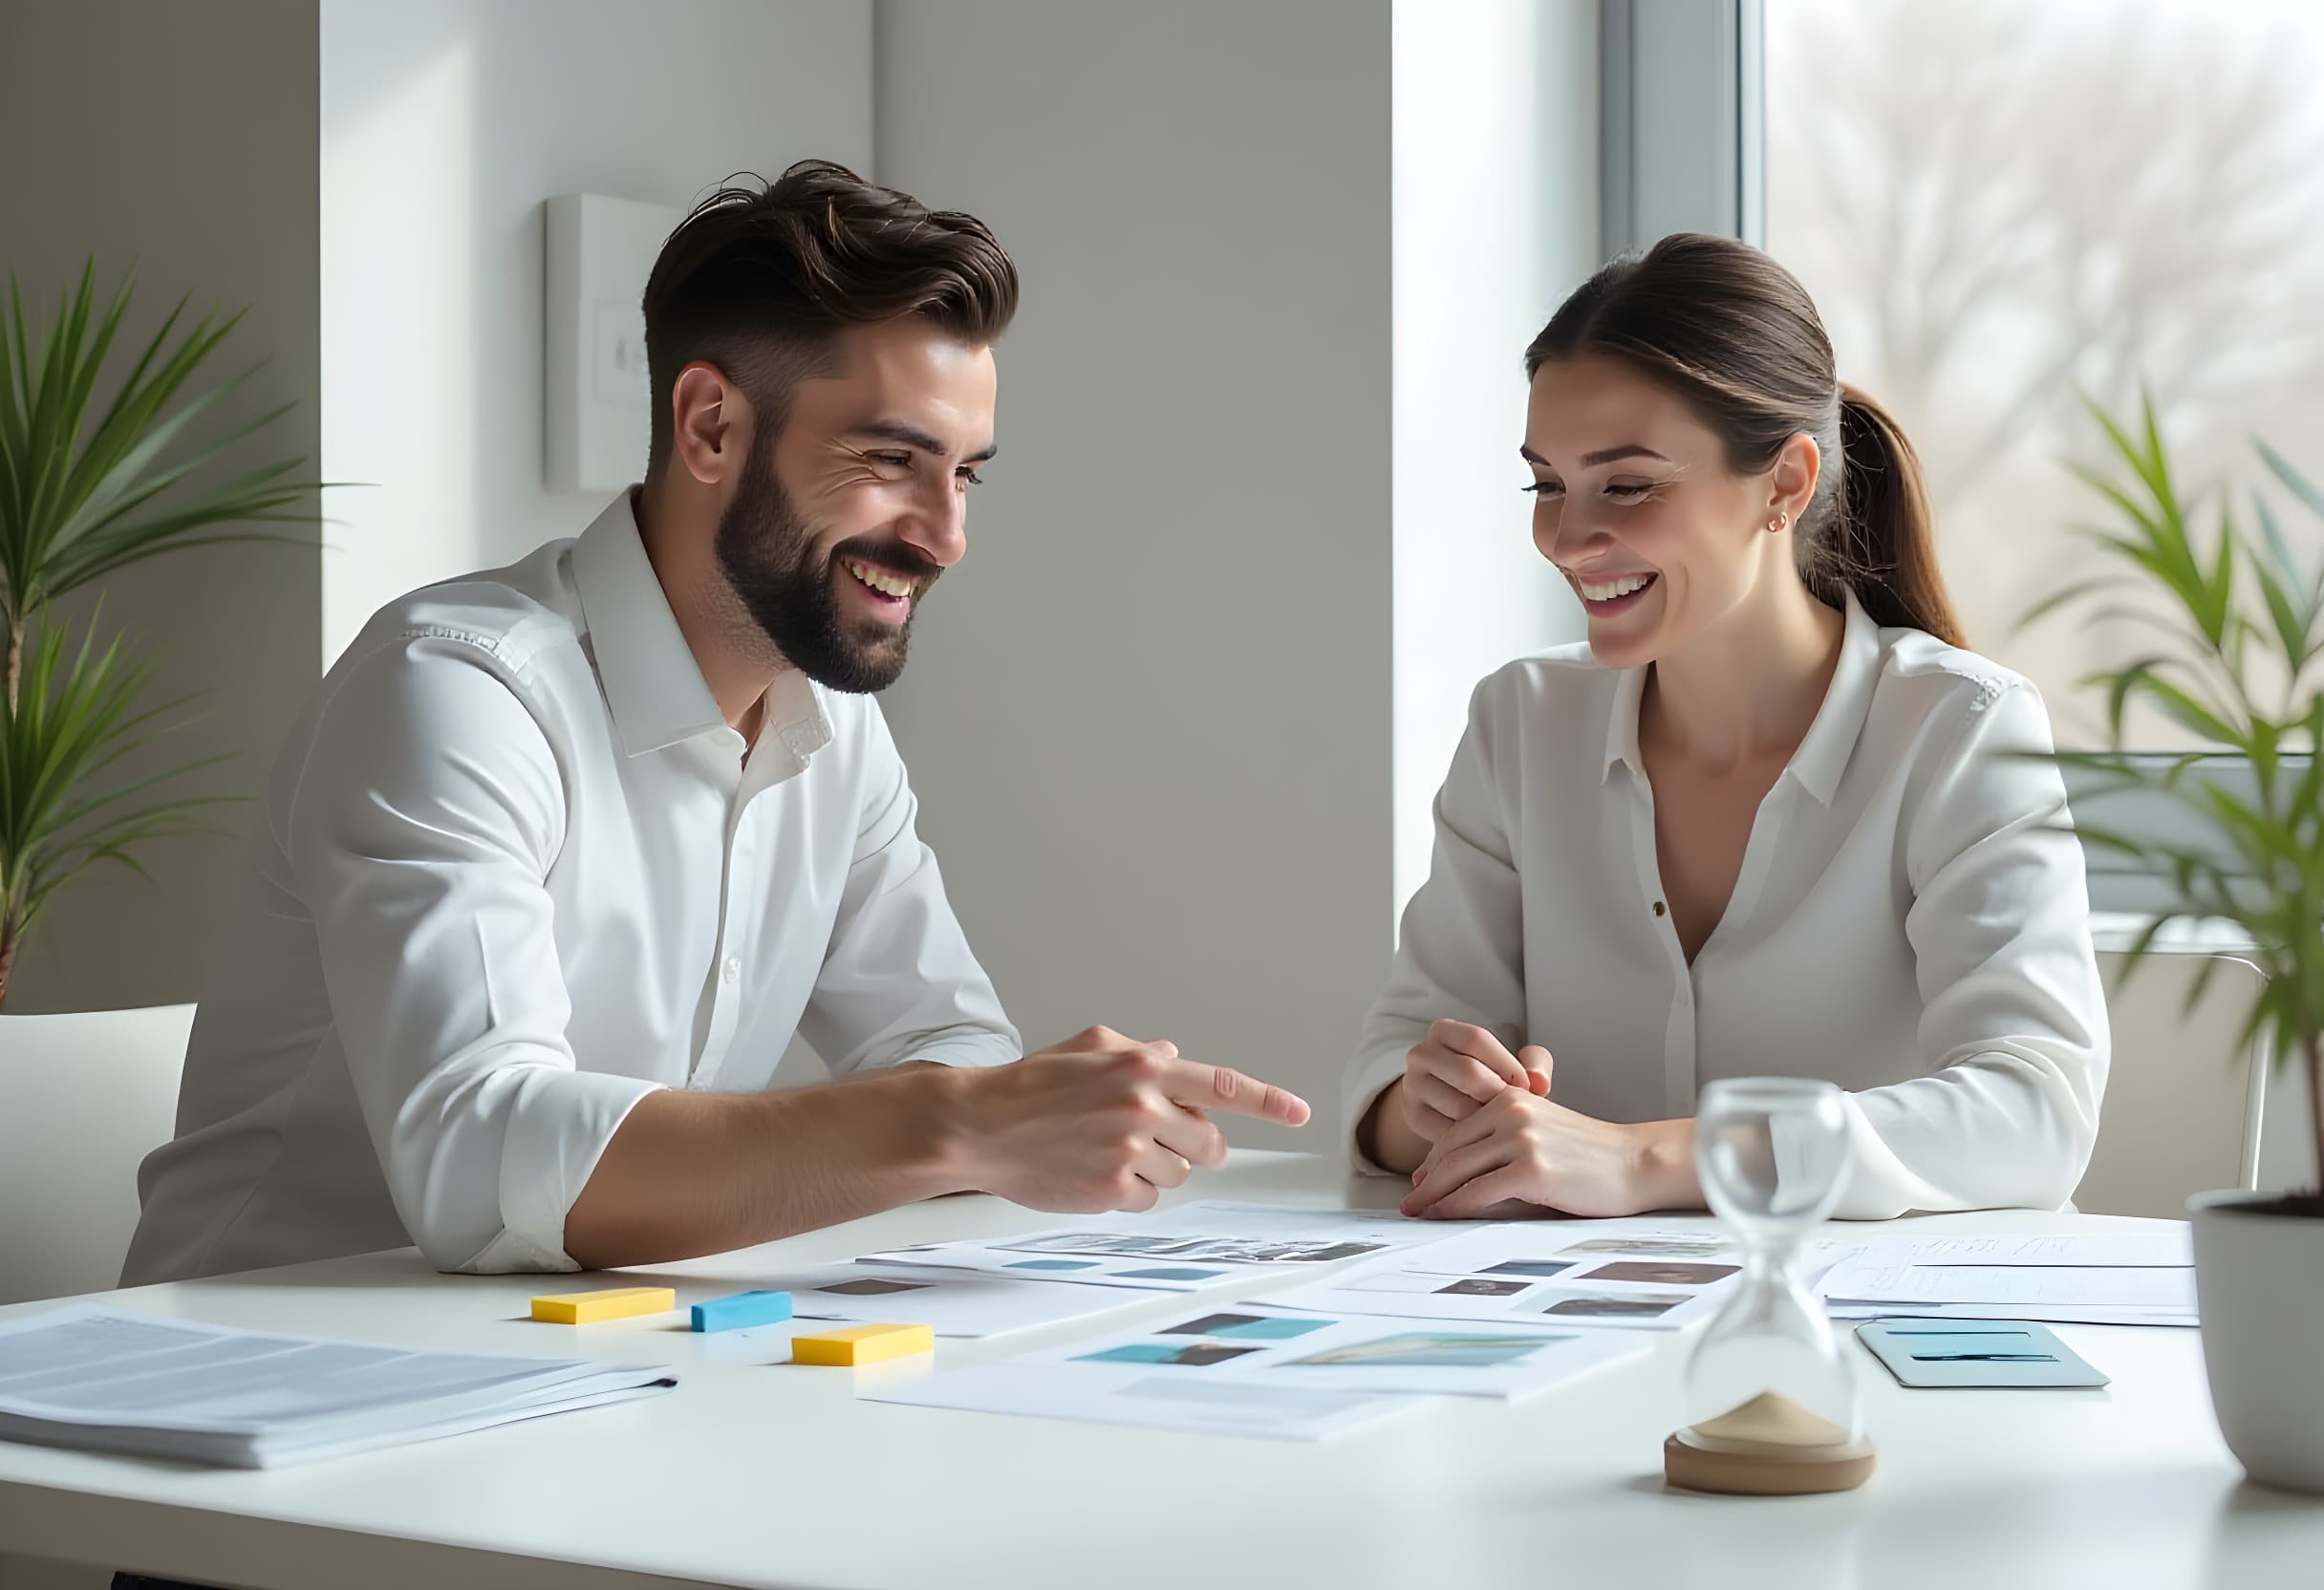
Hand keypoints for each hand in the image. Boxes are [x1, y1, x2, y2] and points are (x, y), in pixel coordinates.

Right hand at [944, 1026, 1310, 1212]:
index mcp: (1142, 1068)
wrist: (978, 1125)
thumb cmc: (1031, 1086)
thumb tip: (1176, 1056)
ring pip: (1178, 1174)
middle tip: (1154, 1139)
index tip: (1298, 1113)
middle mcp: (1141, 1106)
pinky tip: (1092, 1172)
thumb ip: (1138, 1051)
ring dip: (1153, 1168)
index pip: (1220, 1086)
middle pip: (1207, 1143)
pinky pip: (1147, 1199)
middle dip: (1191, 1145)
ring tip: (1104, 1151)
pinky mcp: (1109, 1189)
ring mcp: (1127, 1150)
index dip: (1266, 1101)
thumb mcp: (1088, 1047)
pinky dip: (1127, 1192)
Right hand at [1398, 1019, 1552, 1146]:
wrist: (1457, 1110)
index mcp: (1444, 1031)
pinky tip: (1485, 1137)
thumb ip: (1535, 1064)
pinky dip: (1473, 1138)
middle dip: (1497, 1095)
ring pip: (1459, 1105)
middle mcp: (1421, 1054)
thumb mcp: (1514, 1066)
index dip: (1506, 1063)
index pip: (1476, 1039)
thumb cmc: (1493, 1082)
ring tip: (1501, 1123)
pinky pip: (1449, 1131)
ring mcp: (1412, 1085)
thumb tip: (1540, 1081)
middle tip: (1513, 1109)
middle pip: (1466, 1072)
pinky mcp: (1413, 1116)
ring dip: (1487, 1120)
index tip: (1527, 1086)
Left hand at [1401, 1054, 1688, 1218]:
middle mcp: (1510, 1113)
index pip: (1458, 1131)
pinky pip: (1479, 1192)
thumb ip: (1504, 1139)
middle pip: (1452, 1150)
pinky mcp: (1531, 1169)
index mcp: (1510, 1099)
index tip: (1421, 1180)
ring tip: (1417, 1212)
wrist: (1636, 1163)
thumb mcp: (1542, 1131)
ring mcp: (1521, 1139)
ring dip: (1433, 1195)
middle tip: (1410, 1201)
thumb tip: (1460, 1170)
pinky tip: (1443, 1217)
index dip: (1435, 1159)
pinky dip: (1455, 1207)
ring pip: (1458, 1170)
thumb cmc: (1592, 1155)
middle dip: (1427, 1179)